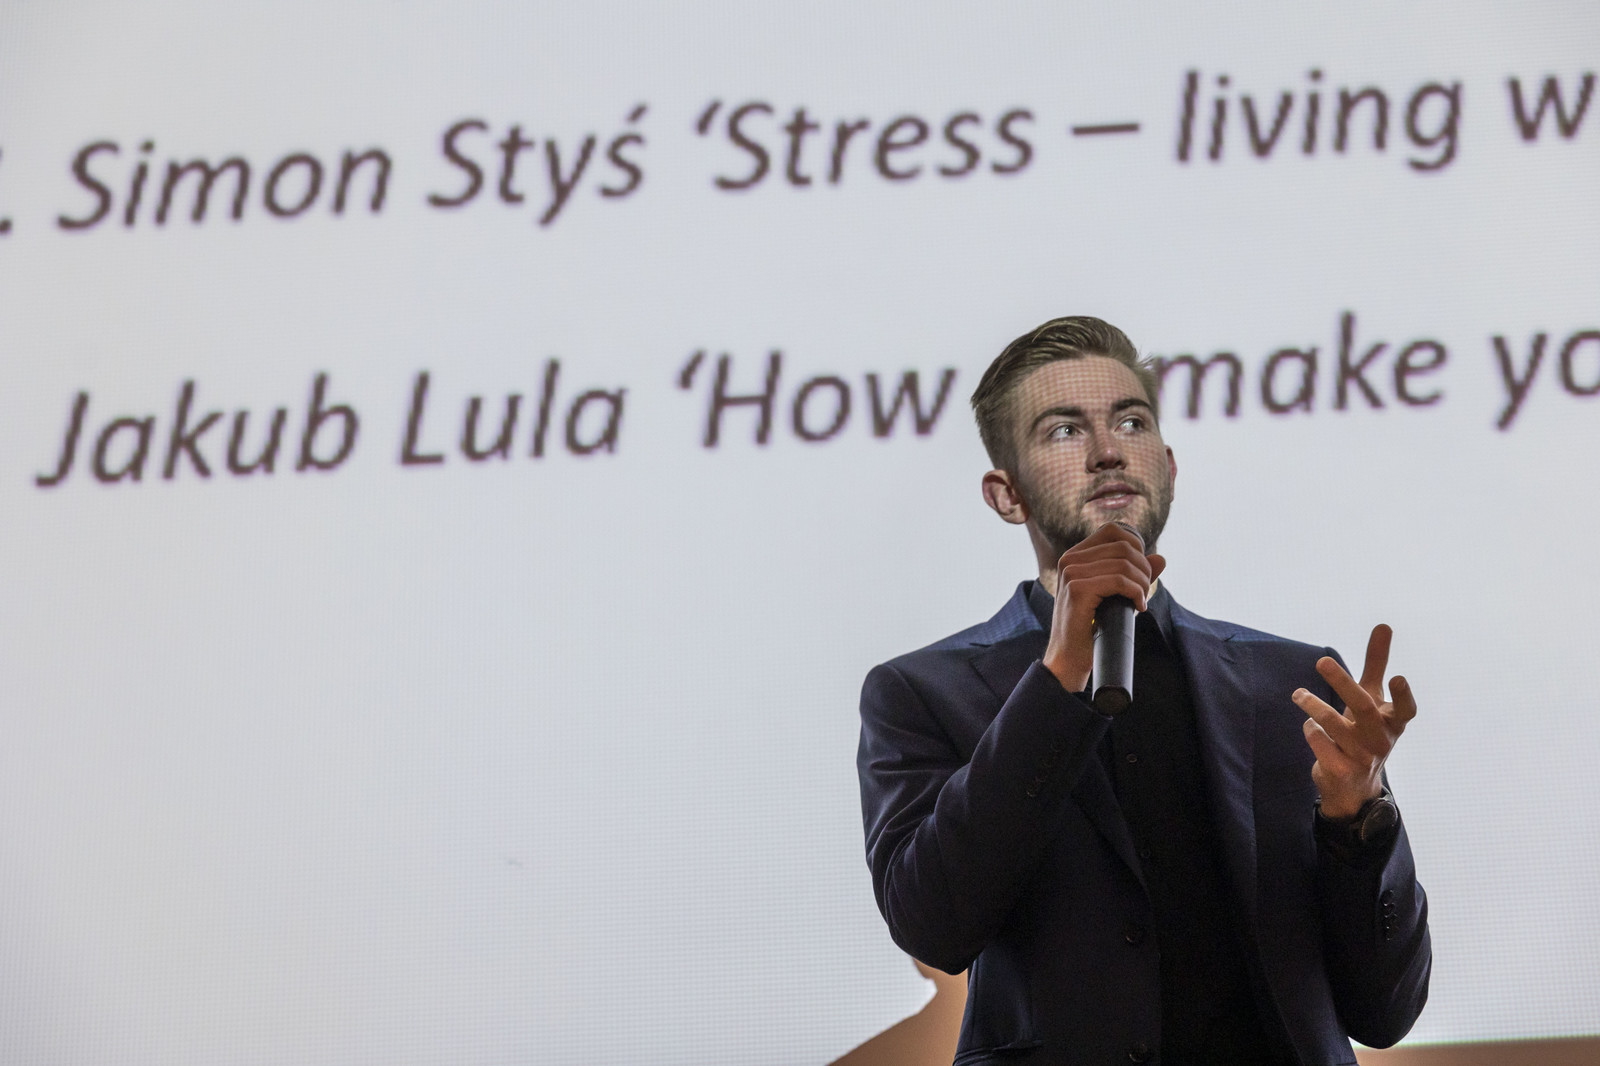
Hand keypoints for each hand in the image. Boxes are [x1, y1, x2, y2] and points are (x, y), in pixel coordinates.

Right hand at [1041, 523, 1165, 691]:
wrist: (1069, 658)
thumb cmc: (1091, 628)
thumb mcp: (1115, 595)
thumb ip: (1135, 575)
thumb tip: (1160, 558)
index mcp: (1075, 556)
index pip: (1113, 531)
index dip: (1136, 545)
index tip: (1141, 571)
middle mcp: (1069, 560)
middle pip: (1123, 546)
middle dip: (1143, 568)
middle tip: (1144, 592)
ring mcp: (1071, 573)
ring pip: (1124, 563)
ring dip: (1142, 583)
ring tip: (1141, 601)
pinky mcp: (1077, 589)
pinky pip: (1119, 580)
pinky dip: (1136, 592)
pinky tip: (1138, 607)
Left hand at [1294, 624, 1418, 819]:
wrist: (1354, 785)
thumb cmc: (1365, 730)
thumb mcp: (1372, 699)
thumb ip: (1376, 664)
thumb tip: (1384, 625)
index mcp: (1393, 722)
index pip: (1406, 710)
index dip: (1404, 695)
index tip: (1398, 677)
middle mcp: (1380, 739)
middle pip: (1363, 707)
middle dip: (1342, 683)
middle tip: (1321, 661)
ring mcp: (1361, 757)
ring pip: (1334, 724)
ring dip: (1313, 705)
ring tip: (1298, 694)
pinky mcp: (1340, 770)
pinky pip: (1319, 742)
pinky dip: (1311, 730)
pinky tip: (1310, 726)